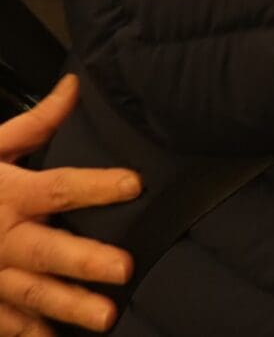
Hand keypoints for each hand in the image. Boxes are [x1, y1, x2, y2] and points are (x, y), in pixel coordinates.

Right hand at [0, 78, 136, 334]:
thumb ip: (36, 123)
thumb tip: (75, 86)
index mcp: (10, 194)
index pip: (59, 188)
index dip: (97, 186)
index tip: (135, 184)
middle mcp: (2, 237)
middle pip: (48, 249)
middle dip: (85, 261)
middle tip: (124, 269)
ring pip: (31, 292)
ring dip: (67, 306)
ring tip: (107, 318)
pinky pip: (4, 321)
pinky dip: (28, 334)